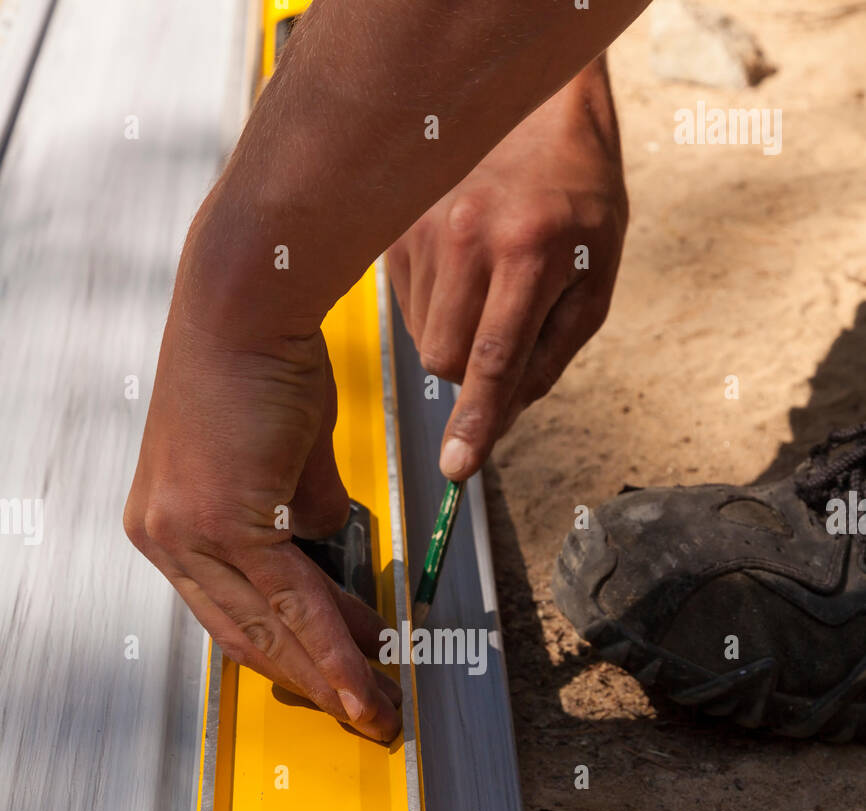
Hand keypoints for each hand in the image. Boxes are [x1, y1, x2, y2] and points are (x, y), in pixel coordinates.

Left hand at [124, 279, 402, 743]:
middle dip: (311, 684)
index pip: (230, 613)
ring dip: (328, 676)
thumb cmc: (262, 363)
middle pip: (245, 636)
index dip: (287, 657)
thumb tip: (333, 547)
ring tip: (374, 706)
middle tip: (360, 712)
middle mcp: (165, 534)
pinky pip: (292, 599)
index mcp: (169, 524)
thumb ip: (303, 514)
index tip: (331, 683)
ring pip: (270, 627)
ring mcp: (187, 531)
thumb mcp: (285, 458)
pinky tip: (363, 673)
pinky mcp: (222, 520)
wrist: (249, 302)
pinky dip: (333, 643)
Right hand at [387, 59, 627, 481]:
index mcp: (531, 249)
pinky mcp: (396, 228)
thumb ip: (552, 354)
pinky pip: (406, 308)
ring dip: (455, 337)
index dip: (476, 419)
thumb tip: (503, 417)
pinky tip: (462, 269)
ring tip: (488, 286)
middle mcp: (470, 236)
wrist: (535, 109)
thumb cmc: (576, 196)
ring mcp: (425, 228)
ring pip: (423, 339)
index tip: (457, 466)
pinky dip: (435, 309)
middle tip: (503, 338)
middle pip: (446, 361)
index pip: (495, 357)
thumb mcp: (593, 277)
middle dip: (470, 375)